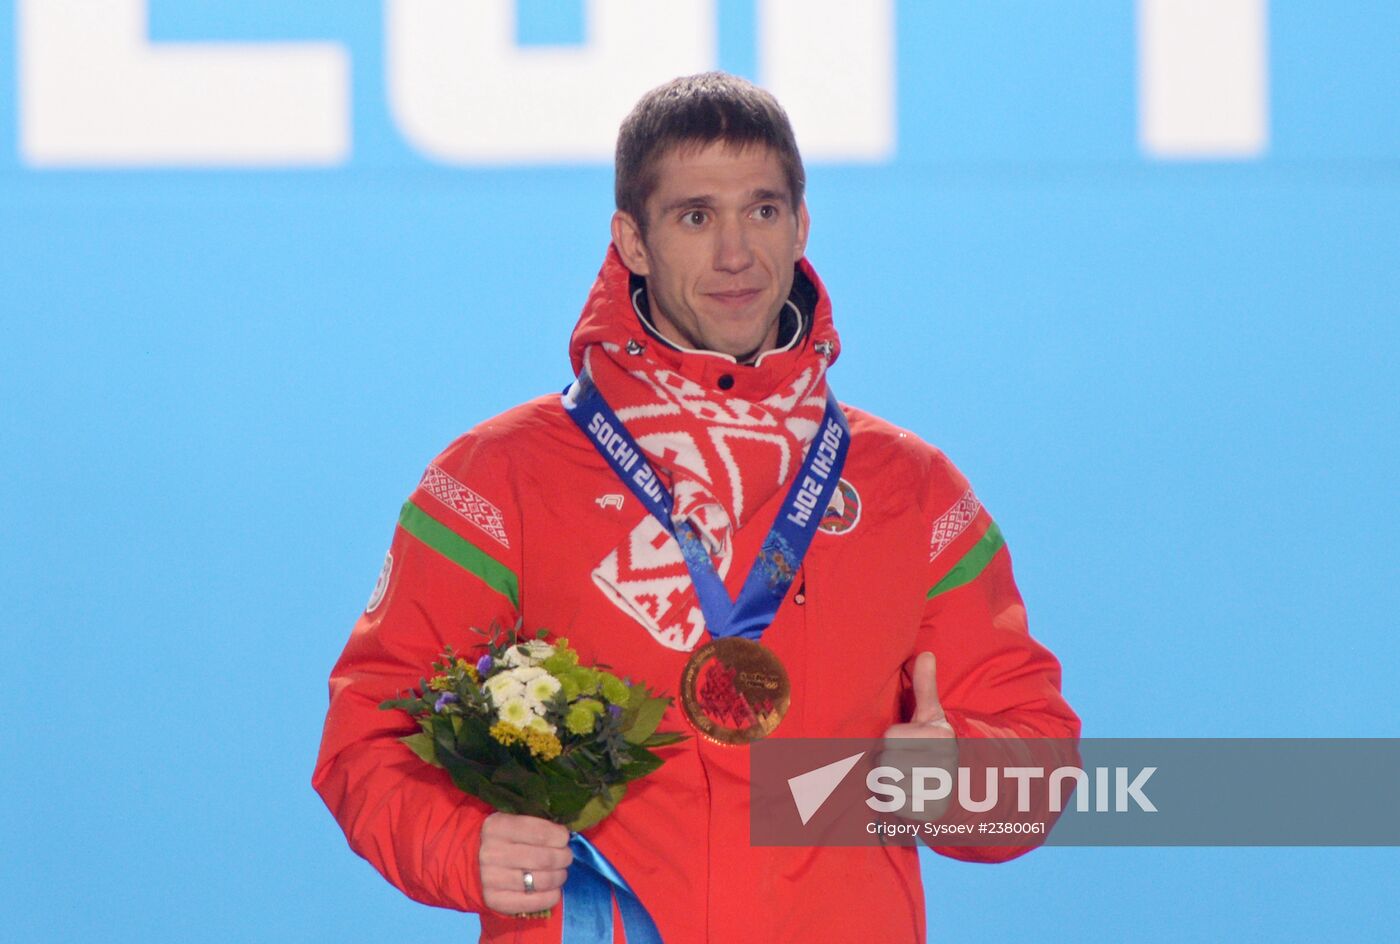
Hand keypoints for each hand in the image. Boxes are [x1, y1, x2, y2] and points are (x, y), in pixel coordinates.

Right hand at [479, 812, 572, 914]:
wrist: (470, 861)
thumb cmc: (500, 838)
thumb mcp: (510, 821)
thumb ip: (535, 825)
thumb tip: (565, 835)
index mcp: (497, 827)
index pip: (539, 832)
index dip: (559, 836)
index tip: (564, 838)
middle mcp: (492, 853)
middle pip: (544, 858)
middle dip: (563, 857)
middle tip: (566, 857)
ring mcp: (492, 879)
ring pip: (541, 880)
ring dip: (559, 877)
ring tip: (560, 873)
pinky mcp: (495, 901)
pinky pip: (534, 902)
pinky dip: (551, 896)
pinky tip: (553, 889)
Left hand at [879, 651, 957, 820]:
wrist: (966, 787)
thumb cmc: (939, 747)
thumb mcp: (934, 716)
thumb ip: (925, 686)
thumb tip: (925, 653)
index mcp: (938, 737)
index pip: (889, 738)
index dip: (891, 743)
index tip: (904, 746)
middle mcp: (940, 763)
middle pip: (885, 763)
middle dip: (889, 764)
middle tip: (904, 764)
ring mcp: (936, 790)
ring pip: (887, 785)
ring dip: (889, 785)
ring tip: (906, 779)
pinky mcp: (929, 812)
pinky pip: (894, 806)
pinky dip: (895, 804)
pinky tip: (908, 797)